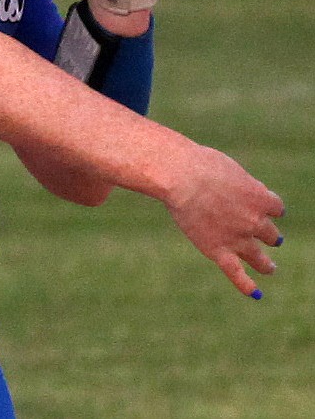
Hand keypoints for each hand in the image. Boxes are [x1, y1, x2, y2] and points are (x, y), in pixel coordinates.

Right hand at [165, 144, 284, 297]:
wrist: (180, 176)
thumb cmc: (201, 165)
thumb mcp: (230, 169)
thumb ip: (244, 185)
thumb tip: (251, 194)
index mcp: (260, 198)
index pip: (276, 208)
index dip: (269, 207)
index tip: (262, 205)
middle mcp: (254, 221)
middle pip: (271, 234)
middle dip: (268, 234)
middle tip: (266, 235)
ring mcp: (237, 239)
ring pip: (260, 258)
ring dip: (266, 264)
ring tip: (269, 268)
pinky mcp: (218, 251)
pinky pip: (237, 274)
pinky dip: (247, 285)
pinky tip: (256, 293)